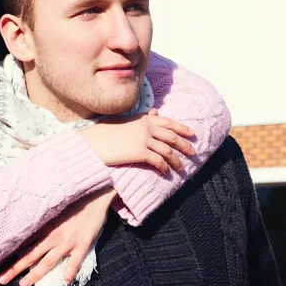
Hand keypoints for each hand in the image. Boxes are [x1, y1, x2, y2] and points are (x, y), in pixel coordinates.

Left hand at [0, 187, 115, 285]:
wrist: (94, 196)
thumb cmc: (74, 201)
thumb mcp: (55, 208)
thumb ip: (43, 219)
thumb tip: (28, 227)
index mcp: (45, 227)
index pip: (24, 244)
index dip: (11, 254)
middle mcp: (53, 236)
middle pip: (31, 255)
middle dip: (15, 269)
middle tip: (1, 280)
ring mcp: (68, 242)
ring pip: (48, 262)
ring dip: (35, 274)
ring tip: (23, 285)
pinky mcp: (83, 245)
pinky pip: (75, 262)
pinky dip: (69, 273)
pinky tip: (64, 283)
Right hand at [80, 109, 194, 173]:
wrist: (92, 142)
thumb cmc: (105, 132)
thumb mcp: (124, 121)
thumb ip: (141, 118)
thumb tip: (154, 112)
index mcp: (142, 119)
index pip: (167, 122)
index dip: (181, 128)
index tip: (191, 133)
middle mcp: (145, 127)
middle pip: (172, 136)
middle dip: (184, 145)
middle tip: (193, 152)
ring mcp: (143, 139)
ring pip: (167, 150)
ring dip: (176, 160)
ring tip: (181, 168)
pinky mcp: (139, 152)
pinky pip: (158, 161)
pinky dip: (164, 167)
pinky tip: (166, 173)